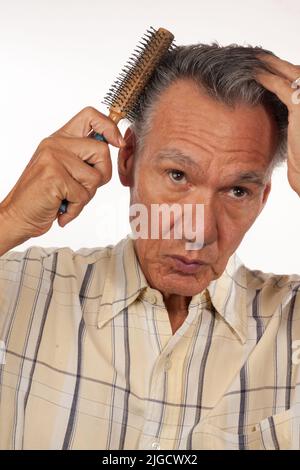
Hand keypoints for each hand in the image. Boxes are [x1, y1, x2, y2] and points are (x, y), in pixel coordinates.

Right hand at [0, 106, 125, 247]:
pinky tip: (61, 210)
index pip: (91, 116)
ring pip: (95, 177)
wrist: (18, 216)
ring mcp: (54, 158)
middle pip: (102, 151)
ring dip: (85, 196)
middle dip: (102, 176)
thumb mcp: (64, 169)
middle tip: (82, 189)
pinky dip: (75, 209)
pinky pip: (82, 195)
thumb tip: (115, 143)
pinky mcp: (54, 176)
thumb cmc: (44, 196)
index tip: (118, 143)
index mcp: (60, 138)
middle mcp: (56, 144)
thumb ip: (84, 157)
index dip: (110, 127)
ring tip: (67, 199)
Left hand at [254, 53, 299, 194]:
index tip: (269, 65)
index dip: (286, 70)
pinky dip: (266, 78)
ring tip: (255, 58)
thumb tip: (280, 106)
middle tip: (259, 56)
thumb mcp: (298, 130)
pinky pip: (280, 86)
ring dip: (271, 64)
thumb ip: (294, 115)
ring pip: (290, 73)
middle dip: (278, 63)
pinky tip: (254, 74)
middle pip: (297, 72)